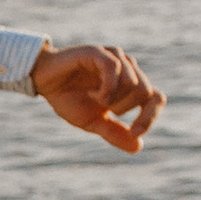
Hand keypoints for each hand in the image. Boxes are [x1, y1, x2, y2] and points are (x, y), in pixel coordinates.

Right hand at [30, 43, 164, 153]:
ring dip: (112, 98)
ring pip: (133, 82)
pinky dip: (106, 88)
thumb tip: (138, 146)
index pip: (156, 98)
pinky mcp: (99, 52)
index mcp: (130, 85)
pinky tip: (93, 93)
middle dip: (124, 108)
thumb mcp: (91, 122)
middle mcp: (128, 68)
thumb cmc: (68, 98)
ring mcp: (115, 58)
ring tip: (94, 97)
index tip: (134, 133)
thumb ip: (114, 132)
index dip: (150, 117)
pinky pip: (114, 69)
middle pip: (146, 92)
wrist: (44, 82)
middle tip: (102, 108)